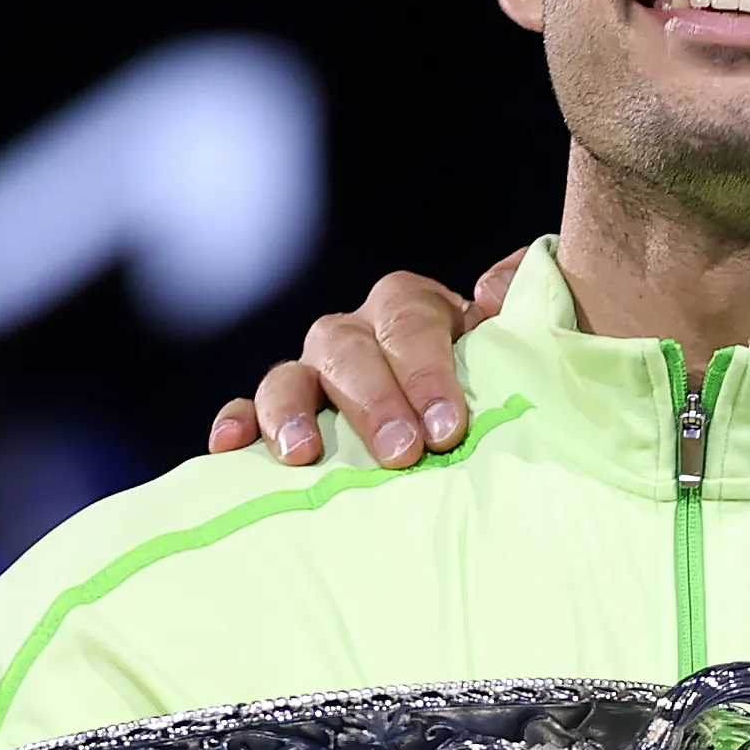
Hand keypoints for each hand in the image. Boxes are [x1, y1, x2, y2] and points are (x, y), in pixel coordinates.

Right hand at [207, 253, 521, 468]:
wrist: (466, 416)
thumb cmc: (497, 379)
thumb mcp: (519, 336)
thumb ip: (521, 301)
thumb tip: (493, 295)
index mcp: (411, 308)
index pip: (411, 323)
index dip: (427, 371)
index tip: (448, 426)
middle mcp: (357, 333)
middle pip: (349, 349)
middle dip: (373, 401)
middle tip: (401, 453)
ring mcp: (315, 371)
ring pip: (289, 374)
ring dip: (293, 411)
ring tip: (304, 454)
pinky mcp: (285, 411)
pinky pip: (249, 408)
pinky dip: (236, 422)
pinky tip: (228, 446)